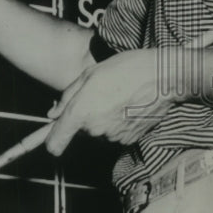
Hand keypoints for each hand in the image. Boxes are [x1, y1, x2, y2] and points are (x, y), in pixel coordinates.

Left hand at [44, 49, 178, 155]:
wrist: (163, 78)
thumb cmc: (126, 69)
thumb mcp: (90, 74)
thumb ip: (68, 96)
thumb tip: (53, 113)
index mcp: (81, 112)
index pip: (55, 142)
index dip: (50, 141)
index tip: (49, 141)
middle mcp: (95, 130)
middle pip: (80, 131)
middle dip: (84, 117)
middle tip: (98, 96)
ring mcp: (113, 138)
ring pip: (98, 132)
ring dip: (102, 120)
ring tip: (116, 98)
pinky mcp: (128, 140)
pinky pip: (114, 135)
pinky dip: (117, 124)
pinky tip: (127, 107)